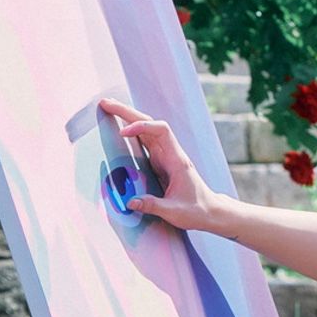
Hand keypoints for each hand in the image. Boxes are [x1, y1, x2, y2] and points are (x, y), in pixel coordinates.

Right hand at [98, 97, 218, 230]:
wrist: (210, 211)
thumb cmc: (196, 210)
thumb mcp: (175, 212)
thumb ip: (153, 206)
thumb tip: (130, 202)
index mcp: (177, 160)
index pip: (161, 131)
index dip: (141, 127)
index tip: (122, 133)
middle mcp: (171, 153)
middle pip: (151, 124)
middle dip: (128, 113)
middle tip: (106, 104)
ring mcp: (166, 156)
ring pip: (147, 130)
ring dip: (128, 118)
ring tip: (108, 108)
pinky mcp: (161, 162)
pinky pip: (145, 141)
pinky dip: (132, 132)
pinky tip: (119, 127)